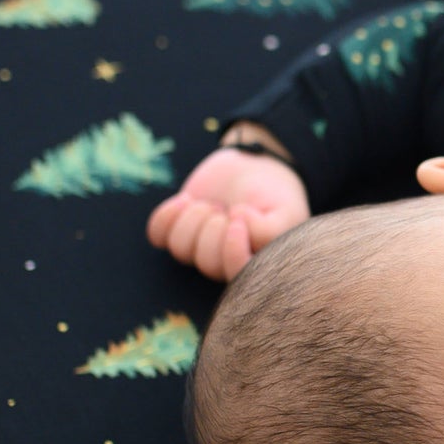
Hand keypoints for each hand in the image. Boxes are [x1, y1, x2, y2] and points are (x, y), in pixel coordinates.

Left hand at [147, 146, 310, 281]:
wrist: (253, 167)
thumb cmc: (274, 194)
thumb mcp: (286, 210)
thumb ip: (269, 231)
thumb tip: (237, 223)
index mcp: (255, 264)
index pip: (236, 276)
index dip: (231, 250)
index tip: (238, 216)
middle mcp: (225, 261)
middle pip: (208, 264)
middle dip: (213, 228)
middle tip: (225, 207)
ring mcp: (199, 247)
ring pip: (181, 251)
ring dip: (193, 219)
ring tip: (211, 203)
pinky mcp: (177, 231)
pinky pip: (157, 236)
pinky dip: (166, 216)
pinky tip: (185, 200)